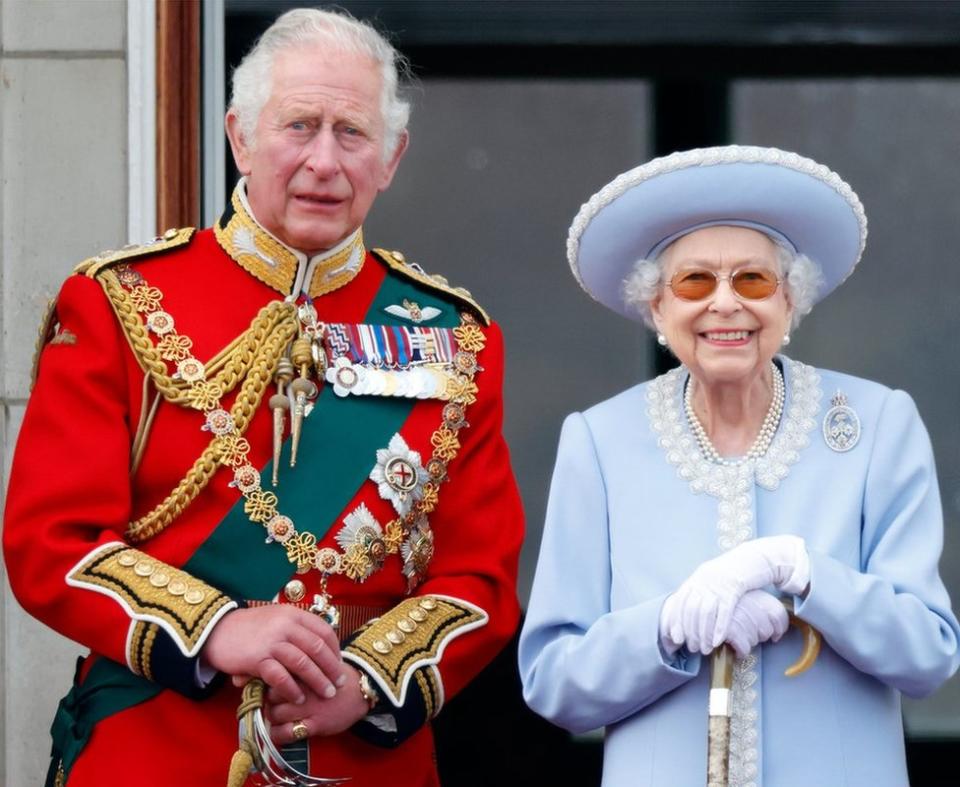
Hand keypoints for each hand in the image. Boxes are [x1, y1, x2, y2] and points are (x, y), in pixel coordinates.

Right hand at [201, 606, 346, 703]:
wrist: (217, 630)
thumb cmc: (250, 628)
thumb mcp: (277, 619)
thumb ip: (297, 629)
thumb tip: (323, 647)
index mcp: (293, 614)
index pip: (324, 632)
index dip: (335, 651)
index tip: (339, 666)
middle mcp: (285, 625)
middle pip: (317, 649)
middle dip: (331, 669)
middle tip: (339, 684)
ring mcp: (271, 641)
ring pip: (303, 663)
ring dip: (318, 681)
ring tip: (325, 694)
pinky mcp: (257, 658)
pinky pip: (281, 676)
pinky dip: (292, 689)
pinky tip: (299, 698)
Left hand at [265, 664, 370, 743]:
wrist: (359, 690)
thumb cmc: (334, 677)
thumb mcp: (316, 664)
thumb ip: (296, 668)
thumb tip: (271, 671)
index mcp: (303, 670)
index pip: (273, 676)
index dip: (267, 684)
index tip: (268, 688)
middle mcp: (304, 688)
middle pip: (270, 696)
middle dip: (267, 701)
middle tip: (272, 704)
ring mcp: (309, 707)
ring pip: (275, 714)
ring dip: (272, 717)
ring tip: (278, 717)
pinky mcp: (315, 724)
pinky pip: (286, 733)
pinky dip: (278, 734)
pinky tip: (280, 732)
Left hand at [659, 535, 807, 653]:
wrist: (749, 559)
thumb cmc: (728, 575)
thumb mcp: (708, 580)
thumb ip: (696, 594)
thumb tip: (684, 617)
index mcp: (695, 580)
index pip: (680, 603)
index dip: (677, 622)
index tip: (676, 638)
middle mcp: (703, 582)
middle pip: (692, 611)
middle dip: (691, 632)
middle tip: (693, 648)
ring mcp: (718, 585)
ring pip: (706, 613)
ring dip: (704, 634)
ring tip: (705, 649)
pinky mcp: (734, 589)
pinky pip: (724, 611)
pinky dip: (720, 627)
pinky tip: (718, 641)